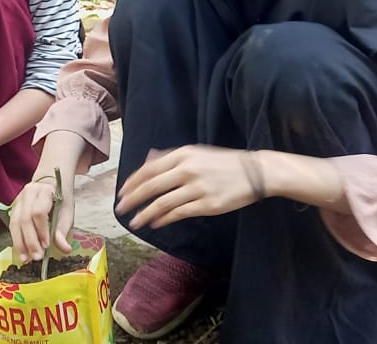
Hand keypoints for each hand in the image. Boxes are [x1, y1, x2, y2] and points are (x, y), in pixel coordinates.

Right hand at [10, 178, 74, 263]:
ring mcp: (18, 200)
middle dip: (30, 240)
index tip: (46, 246)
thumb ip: (63, 229)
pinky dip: (16, 239)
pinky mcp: (13, 208)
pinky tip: (21, 251)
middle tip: (36, 257)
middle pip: (24, 219)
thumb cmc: (61, 199)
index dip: (41, 230)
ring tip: (25, 258)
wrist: (51, 183)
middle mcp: (28, 193)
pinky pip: (12, 225)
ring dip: (19, 242)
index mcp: (44, 190)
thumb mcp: (67, 211)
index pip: (39, 212)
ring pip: (15, 223)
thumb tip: (64, 249)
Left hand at [115, 145, 262, 229]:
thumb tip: (147, 162)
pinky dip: (164, 219)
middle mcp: (188, 169)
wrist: (256, 172)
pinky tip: (155, 223)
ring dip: (145, 214)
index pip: (149, 169)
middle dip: (133, 199)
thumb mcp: (196, 153)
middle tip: (120, 209)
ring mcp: (198, 188)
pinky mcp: (208, 204)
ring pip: (163, 203)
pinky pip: (179, 213)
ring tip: (135, 222)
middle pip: (152, 186)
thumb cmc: (223, 162)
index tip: (122, 192)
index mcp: (183, 155)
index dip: (133, 182)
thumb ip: (170, 157)